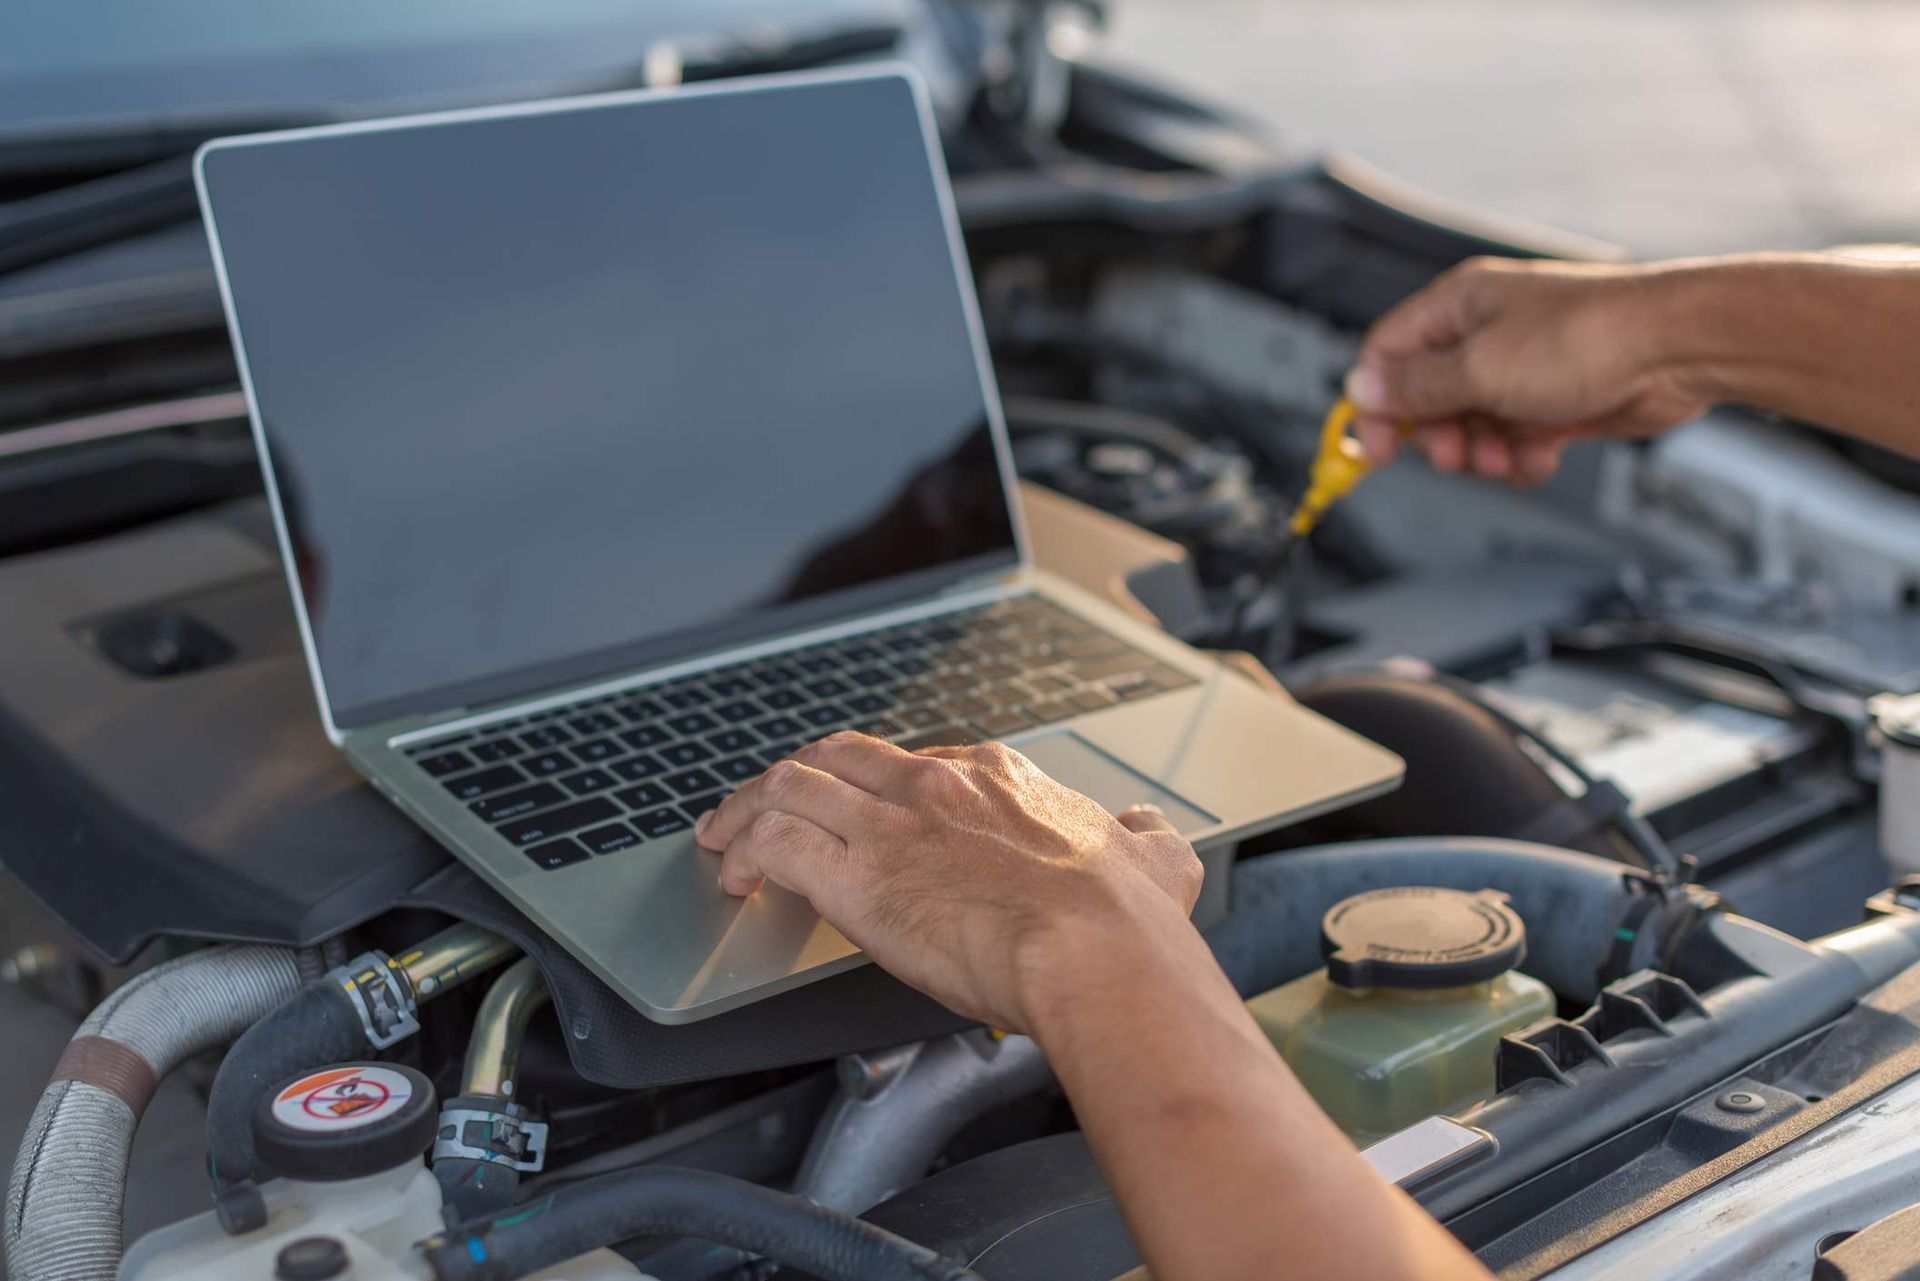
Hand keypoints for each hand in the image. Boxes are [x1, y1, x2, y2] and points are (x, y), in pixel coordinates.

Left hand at [692, 731, 1203, 1030]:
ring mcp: (893, 826)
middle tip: (767, 805)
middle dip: (795, 775)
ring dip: (747, 808)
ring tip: (725, 838)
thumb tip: (1147, 829)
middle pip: (839, 757)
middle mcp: (938, 787)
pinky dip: (744, 850)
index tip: (862, 813)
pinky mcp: (857, 878)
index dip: (877, 786)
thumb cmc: (1126, 923)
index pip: (916, 764)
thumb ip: (1146, 838)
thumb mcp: (1155, 858)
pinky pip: (774, 841)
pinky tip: (736, 877)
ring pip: (789, 785)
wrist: (1100, 957)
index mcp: (1000, 779)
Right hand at [1346, 256, 1710, 483]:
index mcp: (1459, 306)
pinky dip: (1521, 455)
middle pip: (1428, 398)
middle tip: (1454, 456)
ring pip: (1472, 426)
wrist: (1677, 349)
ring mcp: (1522, 367)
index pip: (1388, 354)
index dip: (1375, 404)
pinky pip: (1514, 439)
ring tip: (1506, 455)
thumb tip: (1360, 389)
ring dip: (1483, 452)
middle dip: (1439, 436)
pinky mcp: (1555, 399)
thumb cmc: (1586, 339)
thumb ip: (1415, 386)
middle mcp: (1486, 333)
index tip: (1376, 448)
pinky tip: (1542, 454)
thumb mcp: (1479, 367)